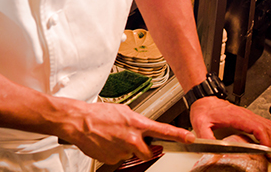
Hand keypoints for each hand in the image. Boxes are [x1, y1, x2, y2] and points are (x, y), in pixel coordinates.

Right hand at [59, 102, 195, 164]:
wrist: (79, 122)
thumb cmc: (99, 114)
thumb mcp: (123, 111)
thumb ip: (137, 121)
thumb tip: (143, 128)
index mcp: (137, 124)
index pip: (163, 131)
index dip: (179, 136)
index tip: (190, 138)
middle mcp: (132, 139)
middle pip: (148, 152)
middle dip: (143, 148)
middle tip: (131, 139)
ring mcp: (122, 151)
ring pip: (131, 154)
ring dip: (126, 148)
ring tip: (113, 137)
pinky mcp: (112, 159)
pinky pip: (119, 158)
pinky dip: (114, 152)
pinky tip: (106, 142)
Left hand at [189, 96, 270, 161]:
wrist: (203, 99)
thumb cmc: (203, 110)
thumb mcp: (200, 124)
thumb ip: (206, 137)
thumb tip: (213, 149)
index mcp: (236, 117)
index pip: (257, 128)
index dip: (265, 140)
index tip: (268, 152)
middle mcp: (245, 115)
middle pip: (266, 128)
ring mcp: (248, 115)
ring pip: (268, 125)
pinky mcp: (248, 116)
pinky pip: (265, 121)